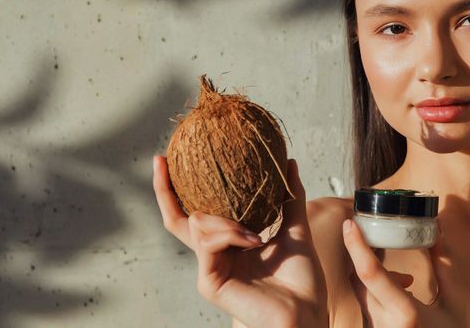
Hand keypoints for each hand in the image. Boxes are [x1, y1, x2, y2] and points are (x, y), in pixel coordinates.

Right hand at [153, 156, 327, 327]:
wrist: (308, 311)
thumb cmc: (302, 279)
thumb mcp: (296, 229)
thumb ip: (289, 198)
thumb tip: (290, 162)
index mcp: (228, 243)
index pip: (194, 212)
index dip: (177, 188)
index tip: (168, 158)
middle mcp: (213, 254)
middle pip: (179, 218)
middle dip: (165, 189)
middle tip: (161, 160)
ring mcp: (209, 269)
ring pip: (197, 224)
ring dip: (225, 221)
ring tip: (255, 233)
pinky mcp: (210, 283)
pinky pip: (208, 244)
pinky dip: (229, 235)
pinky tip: (252, 239)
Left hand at [343, 218, 469, 326]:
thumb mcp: (457, 300)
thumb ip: (444, 262)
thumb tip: (435, 225)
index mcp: (405, 315)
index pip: (369, 273)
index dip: (356, 245)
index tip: (349, 223)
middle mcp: (383, 325)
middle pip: (359, 279)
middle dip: (366, 255)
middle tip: (377, 236)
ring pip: (361, 291)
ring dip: (375, 275)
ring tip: (406, 279)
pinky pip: (366, 304)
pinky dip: (378, 290)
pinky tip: (403, 291)